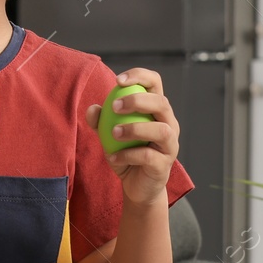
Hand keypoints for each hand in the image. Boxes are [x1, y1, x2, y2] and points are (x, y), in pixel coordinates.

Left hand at [83, 68, 179, 205]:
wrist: (136, 186)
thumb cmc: (125, 153)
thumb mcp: (108, 135)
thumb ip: (100, 121)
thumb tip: (92, 108)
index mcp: (156, 110)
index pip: (155, 83)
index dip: (140, 76)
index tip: (118, 80)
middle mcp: (168, 124)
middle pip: (162, 102)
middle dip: (137, 100)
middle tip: (114, 107)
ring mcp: (170, 145)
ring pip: (161, 130)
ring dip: (135, 129)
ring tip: (114, 133)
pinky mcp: (165, 165)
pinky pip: (148, 156)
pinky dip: (128, 155)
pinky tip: (112, 157)